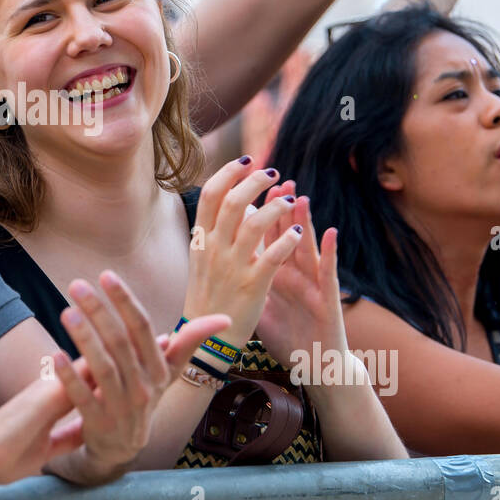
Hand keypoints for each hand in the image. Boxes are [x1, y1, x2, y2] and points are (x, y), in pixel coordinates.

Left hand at [0, 279, 230, 482]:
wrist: (121, 449)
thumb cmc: (142, 396)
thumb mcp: (167, 372)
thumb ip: (189, 342)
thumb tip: (224, 319)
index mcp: (158, 370)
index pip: (143, 328)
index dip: (126, 301)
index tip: (106, 275)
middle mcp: (144, 388)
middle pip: (121, 343)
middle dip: (99, 311)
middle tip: (76, 285)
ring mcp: (122, 408)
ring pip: (103, 368)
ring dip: (85, 338)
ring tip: (66, 312)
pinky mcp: (99, 425)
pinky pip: (83, 398)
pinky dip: (70, 378)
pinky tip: (55, 356)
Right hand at [185, 156, 304, 345]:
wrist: (206, 338)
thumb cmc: (208, 295)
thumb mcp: (202, 259)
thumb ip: (217, 230)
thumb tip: (236, 201)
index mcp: (201, 240)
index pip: (210, 195)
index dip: (229, 172)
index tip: (247, 161)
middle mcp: (214, 249)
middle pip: (232, 202)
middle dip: (254, 182)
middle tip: (272, 174)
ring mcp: (232, 266)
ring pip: (254, 224)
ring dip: (276, 207)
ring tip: (289, 199)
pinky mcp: (252, 285)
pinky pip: (273, 255)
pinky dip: (288, 239)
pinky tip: (298, 232)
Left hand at [254, 195, 348, 369]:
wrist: (314, 366)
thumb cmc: (287, 336)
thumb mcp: (260, 305)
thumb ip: (246, 282)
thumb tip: (221, 266)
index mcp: (275, 273)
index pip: (263, 237)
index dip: (255, 214)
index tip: (243, 191)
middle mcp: (294, 273)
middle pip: (284, 234)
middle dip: (278, 207)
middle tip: (273, 180)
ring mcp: (312, 284)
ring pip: (307, 247)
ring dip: (303, 221)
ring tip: (299, 196)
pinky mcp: (328, 300)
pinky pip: (329, 273)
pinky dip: (331, 252)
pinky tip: (331, 233)